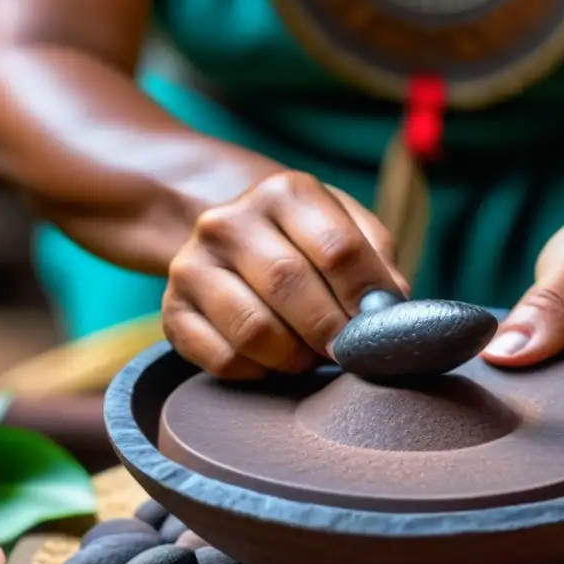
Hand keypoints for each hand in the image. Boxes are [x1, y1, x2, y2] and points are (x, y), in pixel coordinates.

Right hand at [163, 171, 407, 378]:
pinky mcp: (172, 310)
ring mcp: (192, 265)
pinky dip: (258, 371)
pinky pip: (223, 359)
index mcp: (284, 192)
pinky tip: (273, 360)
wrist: (233, 238)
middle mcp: (229, 220)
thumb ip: (377, 261)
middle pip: (290, 285)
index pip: (337, 248)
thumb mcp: (348, 229)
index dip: (367, 298)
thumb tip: (391, 311)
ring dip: (294, 356)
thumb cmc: (306, 241)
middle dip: (331, 331)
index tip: (380, 328)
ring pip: (254, 330)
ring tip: (310, 355)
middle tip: (348, 352)